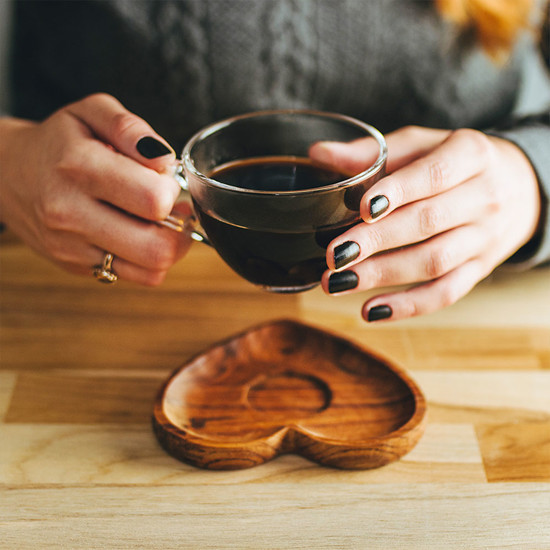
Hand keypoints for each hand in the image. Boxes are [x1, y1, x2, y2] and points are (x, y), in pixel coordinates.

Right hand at [0, 93, 191, 284]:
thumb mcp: (91, 113)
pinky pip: (136, 277)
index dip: (173, 190)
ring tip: (160, 222)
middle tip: (172, 207)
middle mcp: (71, 213)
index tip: (164, 179)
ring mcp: (72, 247)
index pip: (153, 199)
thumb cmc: (59, 141)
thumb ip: (131, 129)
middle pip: (157, 247)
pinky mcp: (76, 266)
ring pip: (151, 270)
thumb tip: (164, 162)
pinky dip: (151, 260)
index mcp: (79, 167)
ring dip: (170, 247)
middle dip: (179, 227)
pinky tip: (143, 236)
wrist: (8, 173)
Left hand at [310, 126, 541, 320]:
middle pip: (428, 222)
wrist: (518, 187)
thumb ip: (374, 151)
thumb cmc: (456, 162)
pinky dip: (408, 306)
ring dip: (383, 275)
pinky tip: (371, 311)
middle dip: (377, 241)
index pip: (435, 175)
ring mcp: (484, 238)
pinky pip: (446, 293)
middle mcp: (484, 198)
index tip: (362, 209)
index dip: (398, 192)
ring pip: (434, 261)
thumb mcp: (423, 145)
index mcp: (471, 155)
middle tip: (333, 254)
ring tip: (338, 282)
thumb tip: (318, 154)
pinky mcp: (478, 270)